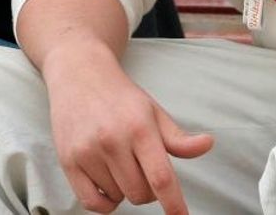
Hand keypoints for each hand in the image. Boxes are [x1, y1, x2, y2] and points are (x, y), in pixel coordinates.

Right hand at [43, 45, 213, 213]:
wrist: (79, 74)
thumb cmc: (120, 97)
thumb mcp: (153, 112)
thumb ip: (178, 137)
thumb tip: (207, 145)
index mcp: (139, 128)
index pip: (161, 178)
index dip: (174, 204)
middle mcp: (112, 141)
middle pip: (140, 194)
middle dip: (148, 190)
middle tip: (142, 169)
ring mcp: (87, 152)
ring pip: (118, 198)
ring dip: (124, 190)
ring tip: (119, 163)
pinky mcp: (68, 161)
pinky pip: (92, 202)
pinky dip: (105, 202)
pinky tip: (107, 182)